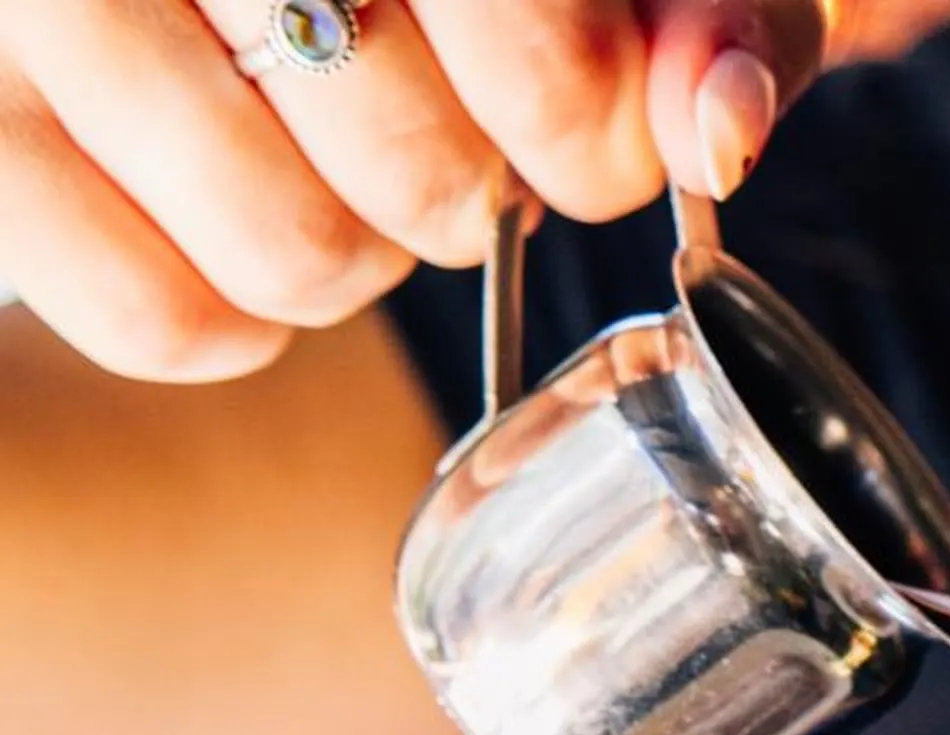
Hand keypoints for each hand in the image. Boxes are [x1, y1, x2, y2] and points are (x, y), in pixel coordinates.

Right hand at [0, 0, 832, 382]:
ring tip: (341, 174)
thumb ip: (724, 6)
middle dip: (466, 191)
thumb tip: (714, 129)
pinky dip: (232, 328)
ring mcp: (48, 7)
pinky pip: (151, 316)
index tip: (582, 115)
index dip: (580, 120)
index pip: (526, 44)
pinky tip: (249, 234)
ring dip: (357, 261)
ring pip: (286, 251)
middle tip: (444, 136)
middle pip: (408, 160)